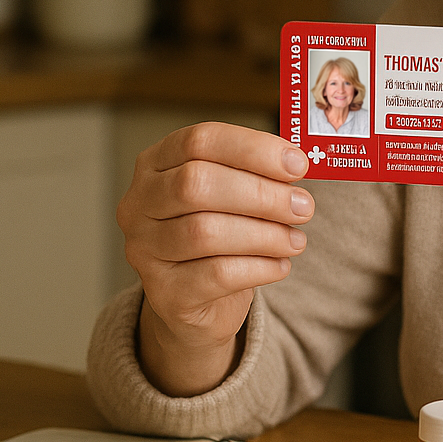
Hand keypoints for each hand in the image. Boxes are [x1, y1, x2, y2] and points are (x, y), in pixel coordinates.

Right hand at [118, 123, 311, 396]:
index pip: (199, 140)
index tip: (298, 164)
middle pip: (197, 184)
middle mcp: (139, 203)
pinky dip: (259, 267)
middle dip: (261, 194)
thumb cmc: (220, 233)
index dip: (253, 149)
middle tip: (304, 206)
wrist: (196, 300)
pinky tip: (280, 265)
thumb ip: (256, 174)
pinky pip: (216, 274)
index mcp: (156, 163)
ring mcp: (144, 249)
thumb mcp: (231, 194)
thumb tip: (295, 164)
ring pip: (204, 231)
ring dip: (264, 234)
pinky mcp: (164, 292)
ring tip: (296, 240)